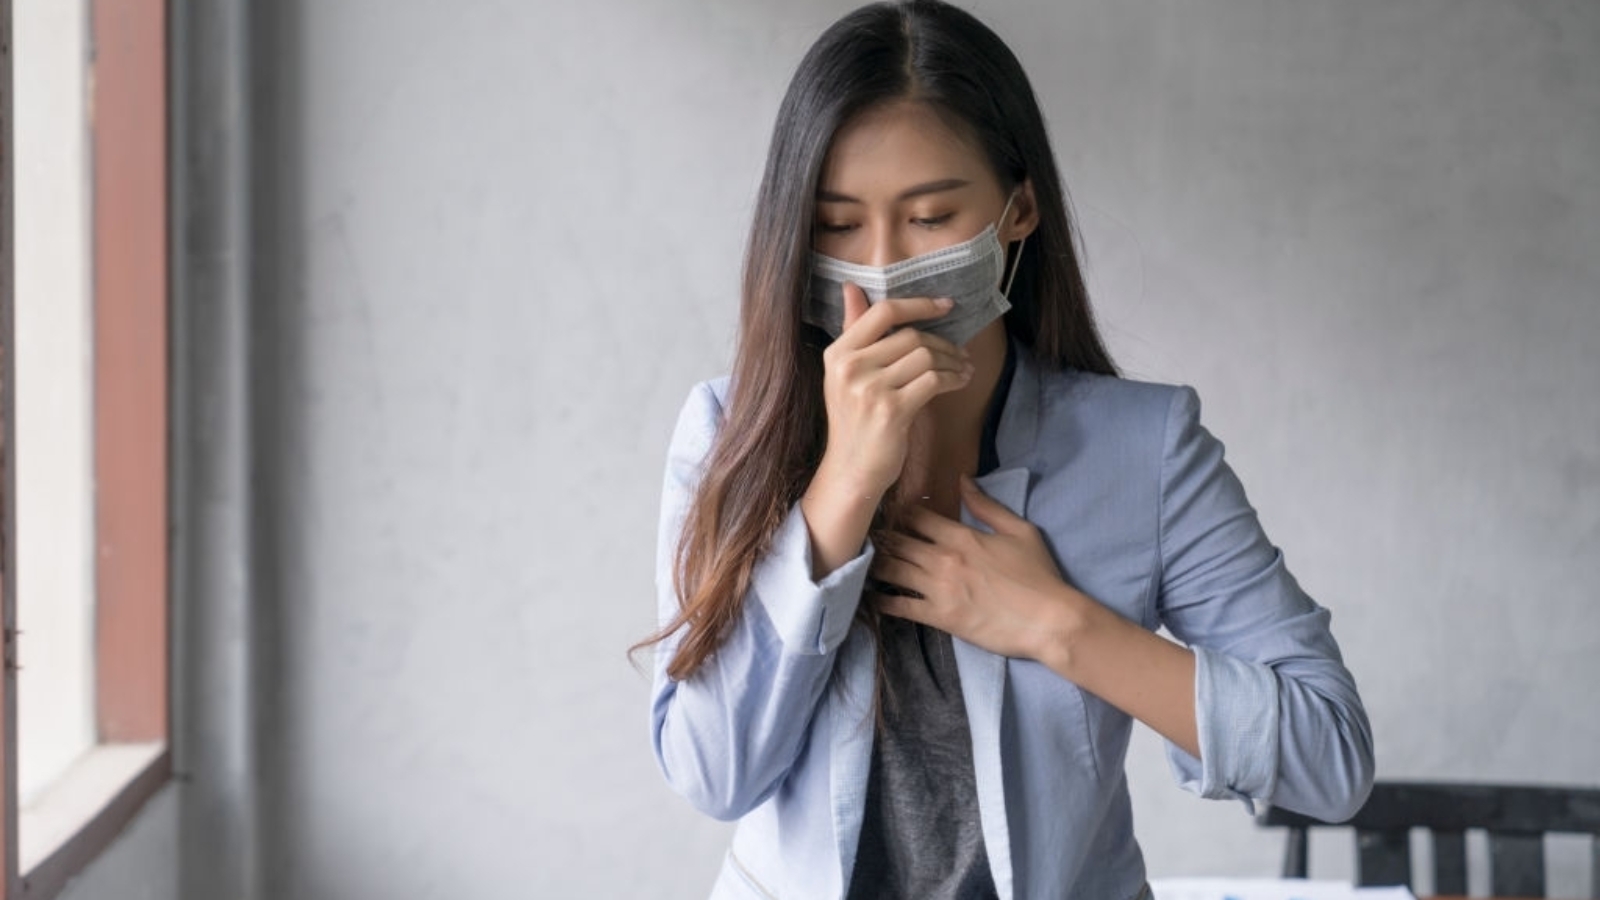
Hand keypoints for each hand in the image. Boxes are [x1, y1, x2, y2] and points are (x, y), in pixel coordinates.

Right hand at [813, 283, 973, 500]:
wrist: (851, 469)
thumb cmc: (854, 420)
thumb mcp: (846, 373)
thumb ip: (853, 330)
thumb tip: (851, 287)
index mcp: (837, 353)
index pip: (883, 312)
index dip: (919, 304)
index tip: (946, 305)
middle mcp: (850, 368)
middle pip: (911, 336)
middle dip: (943, 343)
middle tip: (960, 354)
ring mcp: (870, 389)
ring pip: (925, 357)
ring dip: (952, 362)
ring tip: (963, 369)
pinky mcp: (892, 411)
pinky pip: (933, 381)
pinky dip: (952, 379)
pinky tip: (959, 382)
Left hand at [871, 475, 1088, 660]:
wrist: (1050, 621)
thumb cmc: (1039, 574)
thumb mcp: (1019, 530)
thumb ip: (987, 505)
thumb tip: (963, 479)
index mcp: (962, 536)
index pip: (917, 516)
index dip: (900, 512)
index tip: (889, 512)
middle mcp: (944, 559)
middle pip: (898, 541)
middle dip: (880, 536)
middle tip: (866, 535)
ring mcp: (939, 589)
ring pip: (892, 570)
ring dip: (875, 565)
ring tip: (862, 562)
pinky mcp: (940, 617)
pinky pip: (900, 606)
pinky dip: (881, 602)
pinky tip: (869, 598)